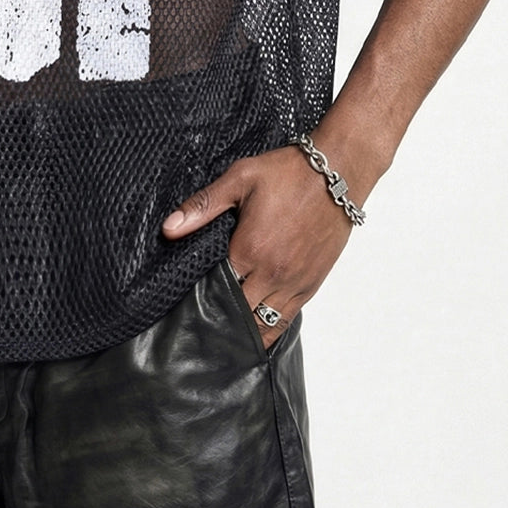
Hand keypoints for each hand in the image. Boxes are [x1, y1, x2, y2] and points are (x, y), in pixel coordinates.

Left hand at [161, 145, 353, 348]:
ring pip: (263, 325)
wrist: (338, 174)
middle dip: (218, 318)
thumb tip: (169, 228)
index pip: (216, 289)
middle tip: (199, 323)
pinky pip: (286, 319)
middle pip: (238, 313)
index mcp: (250, 249)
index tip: (184, 301)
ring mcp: (294, 283)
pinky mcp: (312, 284)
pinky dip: (269, 328)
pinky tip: (254, 330)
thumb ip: (203, 206)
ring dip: (243, 331)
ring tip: (223, 335)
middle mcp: (273, 274)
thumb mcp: (240, 179)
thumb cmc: (288, 172)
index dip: (199, 297)